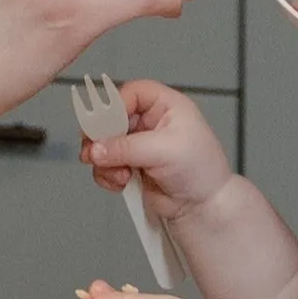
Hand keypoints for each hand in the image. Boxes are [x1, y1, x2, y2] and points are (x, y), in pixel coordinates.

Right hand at [78, 79, 233, 219]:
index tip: (104, 124)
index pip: (132, 92)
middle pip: (112, 117)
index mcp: (166, 105)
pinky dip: (107, 174)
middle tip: (93, 152)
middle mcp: (151, 121)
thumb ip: (126, 148)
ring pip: (105, 143)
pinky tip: (121, 183)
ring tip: (119, 175)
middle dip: (102, 137)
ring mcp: (139, 144)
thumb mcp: (164, 151)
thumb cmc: (200, 170)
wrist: (203, 206)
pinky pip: (106, 164)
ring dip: (105, 160)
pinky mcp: (131, 165)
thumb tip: (96, 149)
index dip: (115, 105)